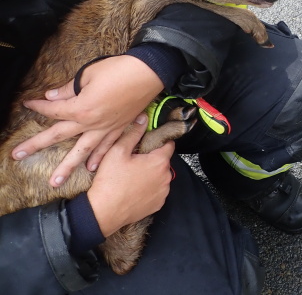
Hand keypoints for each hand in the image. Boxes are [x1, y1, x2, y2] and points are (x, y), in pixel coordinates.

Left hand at [14, 55, 163, 186]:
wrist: (150, 73)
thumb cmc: (119, 70)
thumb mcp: (89, 74)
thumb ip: (69, 88)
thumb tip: (53, 96)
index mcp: (81, 108)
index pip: (53, 109)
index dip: (39, 106)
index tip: (28, 103)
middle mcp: (92, 122)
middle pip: (59, 136)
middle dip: (36, 145)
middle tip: (17, 155)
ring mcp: (107, 128)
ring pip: (83, 151)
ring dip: (68, 166)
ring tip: (55, 182)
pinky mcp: (121, 128)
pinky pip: (107, 147)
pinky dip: (99, 158)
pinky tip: (92, 169)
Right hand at [87, 117, 174, 237]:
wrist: (104, 212)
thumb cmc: (110, 181)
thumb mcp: (118, 151)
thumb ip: (133, 133)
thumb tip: (143, 118)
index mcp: (160, 161)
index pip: (168, 145)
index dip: (159, 142)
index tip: (149, 143)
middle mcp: (166, 177)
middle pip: (163, 161)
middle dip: (152, 159)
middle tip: (134, 161)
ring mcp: (164, 192)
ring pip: (161, 176)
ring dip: (152, 174)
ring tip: (133, 176)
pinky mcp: (158, 204)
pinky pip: (158, 191)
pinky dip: (150, 189)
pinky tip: (135, 189)